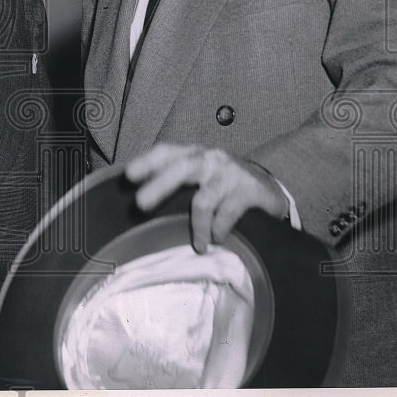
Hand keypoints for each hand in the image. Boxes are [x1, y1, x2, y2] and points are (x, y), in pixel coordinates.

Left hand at [124, 143, 288, 252]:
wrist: (269, 187)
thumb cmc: (223, 183)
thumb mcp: (199, 175)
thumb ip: (176, 179)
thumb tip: (138, 195)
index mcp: (193, 154)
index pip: (166, 151)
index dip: (147, 161)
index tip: (128, 176)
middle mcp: (210, 159)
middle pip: (181, 168)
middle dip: (159, 186)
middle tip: (139, 204)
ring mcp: (230, 174)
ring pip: (204, 199)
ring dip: (197, 226)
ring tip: (198, 244)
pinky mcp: (249, 190)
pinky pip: (228, 213)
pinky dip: (219, 229)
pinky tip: (217, 238)